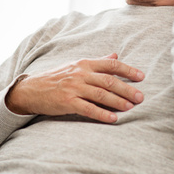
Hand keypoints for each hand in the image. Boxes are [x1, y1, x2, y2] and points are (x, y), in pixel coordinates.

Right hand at [5, 53, 144, 123]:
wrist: (32, 90)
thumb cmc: (56, 78)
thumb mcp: (76, 66)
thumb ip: (97, 62)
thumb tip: (115, 55)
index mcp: (84, 64)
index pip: (110, 64)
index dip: (127, 70)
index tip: (141, 77)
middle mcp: (80, 74)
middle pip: (109, 80)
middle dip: (127, 89)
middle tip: (140, 97)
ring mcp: (74, 88)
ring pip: (101, 94)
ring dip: (118, 101)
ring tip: (130, 107)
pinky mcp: (67, 102)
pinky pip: (88, 108)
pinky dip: (102, 113)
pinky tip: (113, 118)